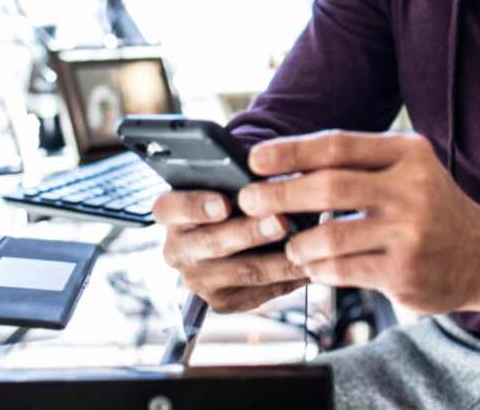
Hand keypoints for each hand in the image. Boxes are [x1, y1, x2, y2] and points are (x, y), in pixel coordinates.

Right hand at [151, 189, 309, 312]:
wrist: (232, 232)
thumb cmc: (232, 195)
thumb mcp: (226, 180)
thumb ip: (240, 178)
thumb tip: (271, 178)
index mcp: (171, 213)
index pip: (169, 207)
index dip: (195, 206)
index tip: (223, 204)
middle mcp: (177, 250)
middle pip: (212, 243)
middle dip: (249, 233)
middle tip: (281, 221)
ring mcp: (198, 280)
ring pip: (242, 272)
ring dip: (277, 260)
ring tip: (305, 246)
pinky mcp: (222, 302)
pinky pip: (260, 293)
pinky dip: (288, 278)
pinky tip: (309, 265)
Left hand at [238, 131, 479, 313]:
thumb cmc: (432, 207)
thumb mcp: (408, 169)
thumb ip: (358, 164)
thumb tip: (284, 165)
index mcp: (408, 153)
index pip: (338, 146)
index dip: (290, 151)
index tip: (254, 159)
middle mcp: (412, 189)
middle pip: (329, 188)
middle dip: (280, 194)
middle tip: (249, 201)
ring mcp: (409, 233)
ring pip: (330, 236)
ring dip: (298, 241)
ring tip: (290, 244)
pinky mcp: (404, 272)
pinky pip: (342, 270)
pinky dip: (318, 268)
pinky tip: (314, 265)